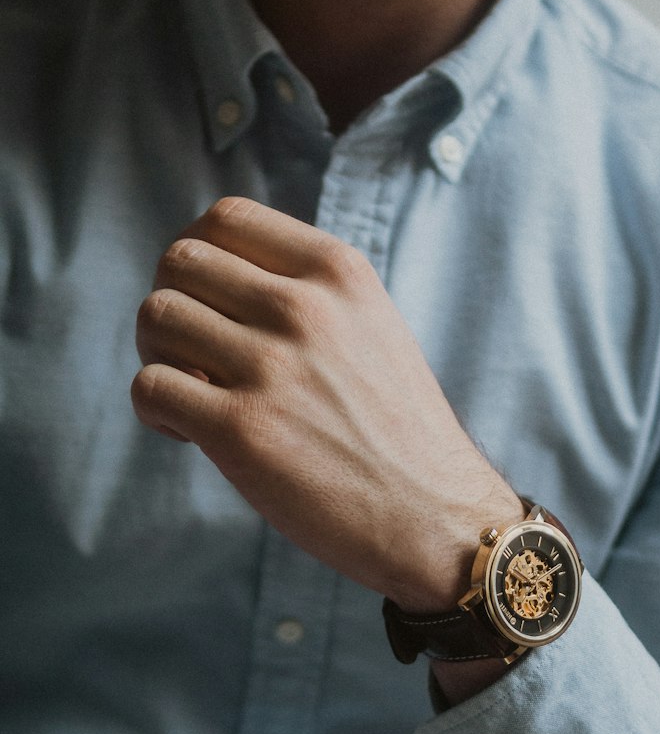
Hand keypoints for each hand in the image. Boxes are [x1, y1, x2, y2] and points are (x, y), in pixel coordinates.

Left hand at [132, 198, 521, 610]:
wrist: (436, 517)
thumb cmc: (399, 433)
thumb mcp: (373, 327)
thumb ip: (309, 292)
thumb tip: (219, 280)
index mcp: (340, 272)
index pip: (228, 216)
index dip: (200, 253)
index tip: (210, 299)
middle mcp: (304, 307)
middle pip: (181, 260)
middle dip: (172, 301)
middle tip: (191, 352)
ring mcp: (272, 367)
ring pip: (156, 315)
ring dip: (156, 353)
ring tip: (191, 392)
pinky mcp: (242, 430)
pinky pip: (150, 386)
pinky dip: (155, 409)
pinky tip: (189, 433)